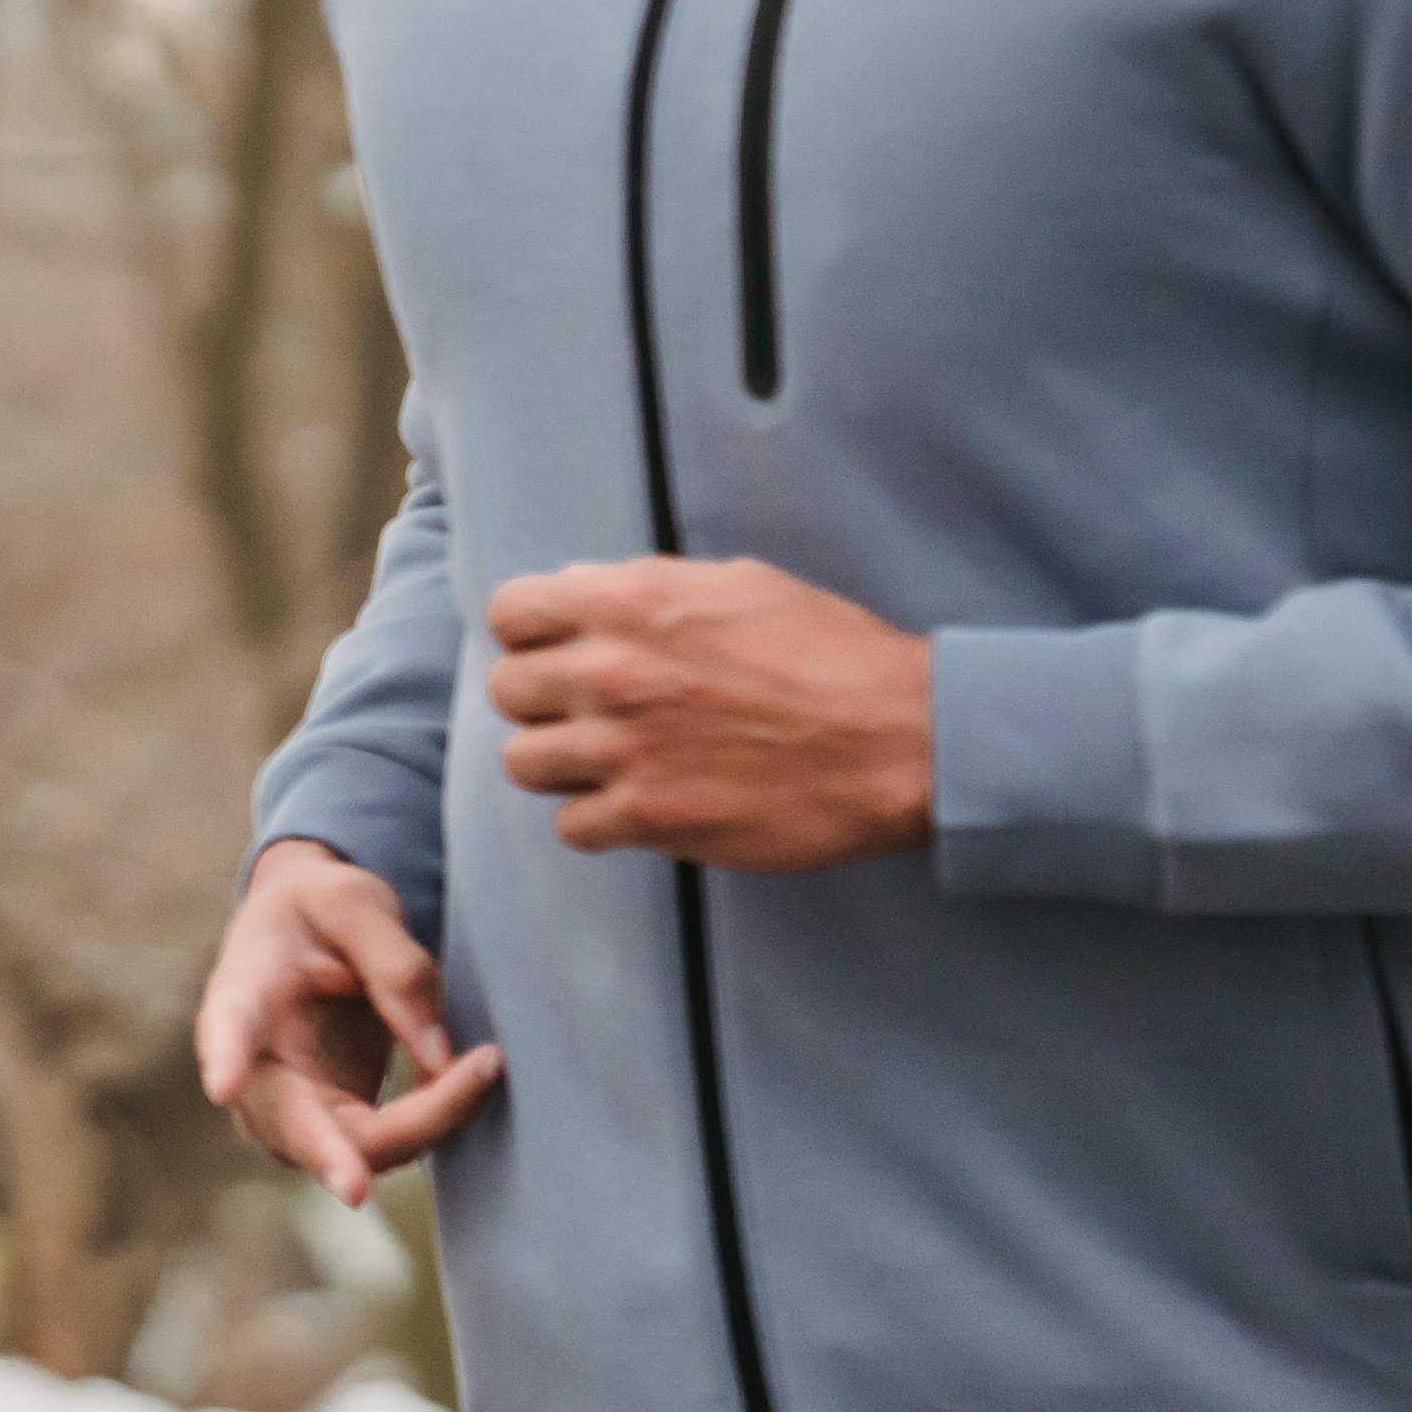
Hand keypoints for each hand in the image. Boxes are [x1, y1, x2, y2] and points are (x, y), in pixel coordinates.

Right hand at [196, 837, 500, 1207]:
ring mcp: (292, 1108)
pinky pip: (388, 1146)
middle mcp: (254, 1065)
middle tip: (359, 1189)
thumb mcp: (357, 905)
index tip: (224, 1085)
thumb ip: (397, 968)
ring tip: (487, 1063)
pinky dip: (437, 1119)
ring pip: (354, 1151)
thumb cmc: (322, 911)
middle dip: (332, 1158)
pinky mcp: (333, 1127)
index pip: (231, 1024)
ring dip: (425, 1124)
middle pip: (296, 1124)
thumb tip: (439, 1058)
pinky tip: (475, 1074)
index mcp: (243, 988)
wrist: (310, 933)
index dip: (228, 1055)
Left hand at [484, 556, 933, 868]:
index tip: (557, 650)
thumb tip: (577, 586)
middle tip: (591, 712)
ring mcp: (623, 749)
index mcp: (628, 602)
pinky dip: (597, 821)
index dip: (530, 633)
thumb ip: (646, 585)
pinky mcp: (648, 818)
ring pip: (523, 762)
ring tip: (610, 763)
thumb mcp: (739, 585)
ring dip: (560, 764)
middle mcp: (610, 671)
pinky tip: (639, 806)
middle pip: (509, 690)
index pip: (511, 611)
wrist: (902, 740)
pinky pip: (570, 826)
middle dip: (543, 700)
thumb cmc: (833, 654)